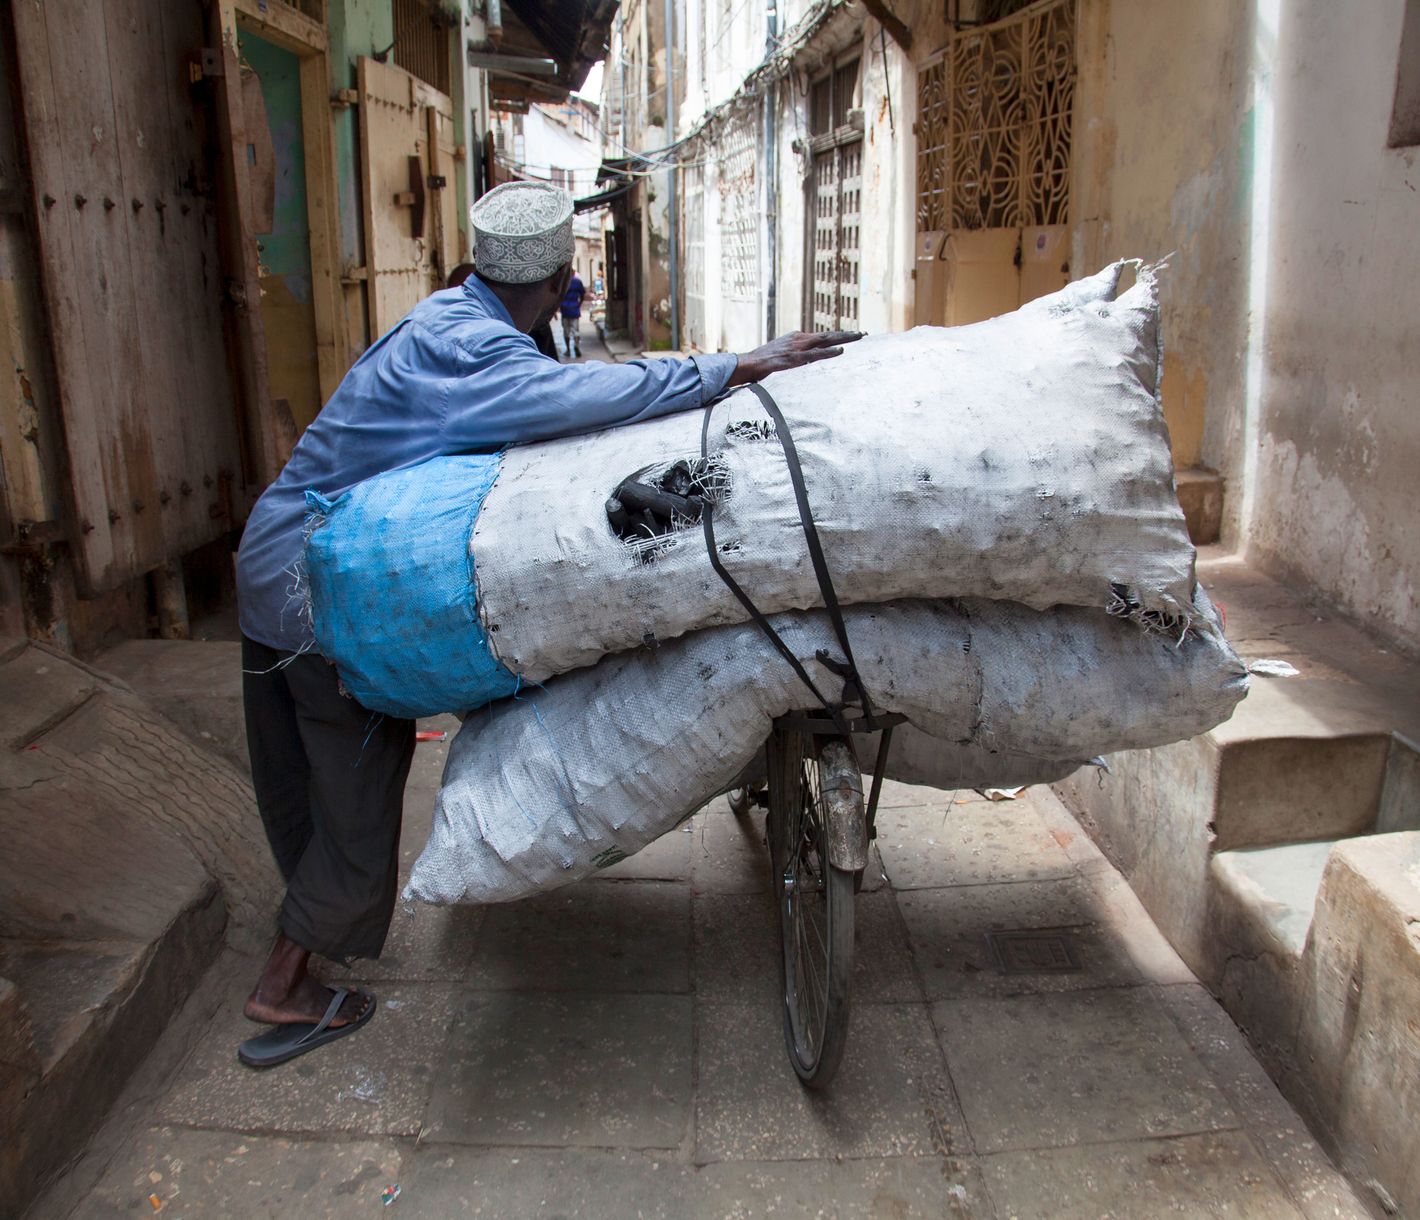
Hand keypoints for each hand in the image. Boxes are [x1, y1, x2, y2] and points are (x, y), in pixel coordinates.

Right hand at [727, 330, 864, 385]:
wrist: (747, 364)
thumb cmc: (762, 363)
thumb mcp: (781, 355)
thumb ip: (794, 355)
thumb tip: (803, 360)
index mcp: (796, 338)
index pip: (822, 336)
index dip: (838, 336)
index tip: (853, 336)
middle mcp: (799, 339)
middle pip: (828, 335)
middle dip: (846, 334)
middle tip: (864, 333)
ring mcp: (797, 347)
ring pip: (825, 341)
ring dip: (843, 338)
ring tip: (859, 337)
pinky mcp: (794, 358)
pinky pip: (815, 355)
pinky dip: (829, 352)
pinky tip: (841, 351)